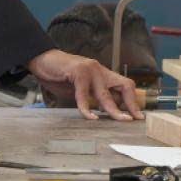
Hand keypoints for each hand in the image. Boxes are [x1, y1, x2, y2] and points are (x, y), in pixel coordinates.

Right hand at [27, 49, 143, 121]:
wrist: (42, 60)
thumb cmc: (61, 76)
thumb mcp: (81, 88)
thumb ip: (93, 97)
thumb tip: (107, 112)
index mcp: (103, 74)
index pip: (125, 85)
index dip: (132, 101)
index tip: (137, 116)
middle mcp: (100, 70)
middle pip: (123, 86)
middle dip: (130, 104)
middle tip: (132, 120)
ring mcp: (89, 70)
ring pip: (105, 93)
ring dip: (113, 110)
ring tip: (120, 120)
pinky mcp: (77, 72)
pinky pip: (84, 94)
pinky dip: (87, 108)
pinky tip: (90, 117)